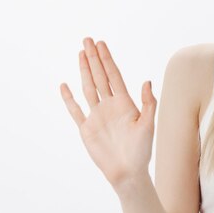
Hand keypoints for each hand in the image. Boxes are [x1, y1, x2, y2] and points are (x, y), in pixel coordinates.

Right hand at [60, 37, 156, 189]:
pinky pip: (75, 111)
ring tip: (80, 54)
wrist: (128, 172)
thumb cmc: (142, 151)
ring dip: (84, 71)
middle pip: (100, 77)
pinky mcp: (86, 129)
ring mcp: (97, 116)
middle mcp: (110, 106)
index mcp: (125, 103)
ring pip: (88, 88)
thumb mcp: (148, 125)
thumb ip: (148, 103)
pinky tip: (65, 85)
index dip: (107, 59)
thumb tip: (146, 81)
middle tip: (87, 40)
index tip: (101, 44)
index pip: (114, 76)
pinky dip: (69, 99)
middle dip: (94, 58)